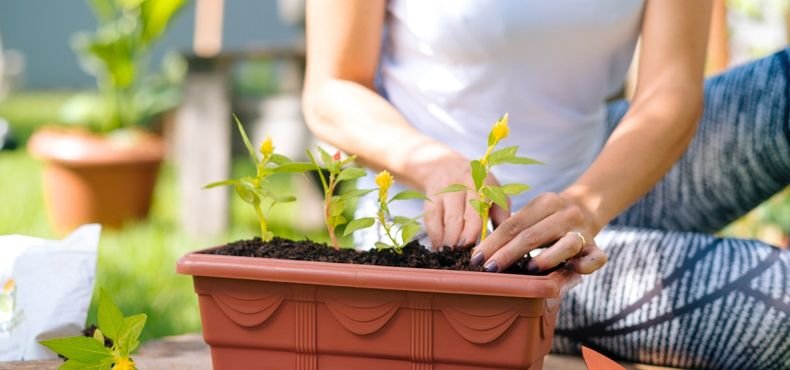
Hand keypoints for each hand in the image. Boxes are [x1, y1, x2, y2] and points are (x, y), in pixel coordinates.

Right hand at [420, 153, 508, 249]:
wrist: (444, 165)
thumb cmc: (476, 184)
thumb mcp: (493, 191)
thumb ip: (501, 212)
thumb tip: (508, 237)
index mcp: (481, 183)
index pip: (477, 210)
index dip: (474, 232)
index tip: (477, 251)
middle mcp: (460, 184)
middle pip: (458, 217)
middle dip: (460, 240)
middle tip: (464, 259)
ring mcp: (443, 190)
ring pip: (442, 220)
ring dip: (447, 241)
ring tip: (451, 258)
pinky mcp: (429, 197)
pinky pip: (430, 219)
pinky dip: (435, 236)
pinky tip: (439, 249)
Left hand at [470, 192, 606, 273]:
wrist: (587, 209)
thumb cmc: (546, 220)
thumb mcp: (531, 215)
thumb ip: (512, 228)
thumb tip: (480, 252)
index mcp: (545, 202)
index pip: (514, 224)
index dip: (493, 242)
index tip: (476, 258)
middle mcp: (566, 214)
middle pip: (533, 235)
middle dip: (508, 253)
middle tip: (489, 268)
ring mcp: (583, 231)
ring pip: (566, 244)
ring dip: (547, 257)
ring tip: (528, 268)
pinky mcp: (597, 248)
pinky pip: (596, 258)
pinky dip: (587, 265)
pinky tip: (575, 270)